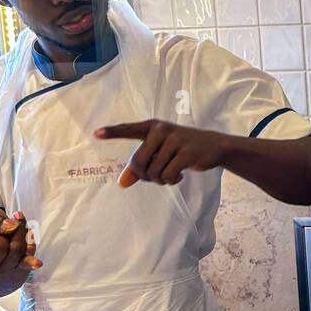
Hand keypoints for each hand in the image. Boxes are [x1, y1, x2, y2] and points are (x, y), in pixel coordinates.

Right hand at [0, 208, 40, 300]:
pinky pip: (26, 264)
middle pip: (0, 246)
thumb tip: (9, 224)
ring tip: (12, 228)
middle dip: (1, 232)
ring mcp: (0, 273)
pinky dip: (31, 262)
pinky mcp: (17, 271)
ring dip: (18, 233)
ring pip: (16, 249)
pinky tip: (37, 263)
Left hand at [94, 119, 227, 186]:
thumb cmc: (181, 150)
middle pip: (138, 161)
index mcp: (152, 127)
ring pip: (154, 171)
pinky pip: (168, 174)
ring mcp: (175, 139)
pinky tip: (178, 176)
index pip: (129, 129)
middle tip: (155, 177)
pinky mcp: (187, 152)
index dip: (112, 132)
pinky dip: (171, 180)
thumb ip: (140, 167)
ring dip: (160, 180)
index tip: (95, 133)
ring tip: (170, 175)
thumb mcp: (161, 155)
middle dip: (144, 175)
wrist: (214, 146)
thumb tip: (122, 183)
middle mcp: (161, 130)